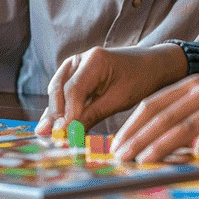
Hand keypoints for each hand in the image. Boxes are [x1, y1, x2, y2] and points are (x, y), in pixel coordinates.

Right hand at [35, 43, 188, 133]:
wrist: (152, 65)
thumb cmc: (139, 79)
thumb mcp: (119, 99)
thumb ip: (93, 114)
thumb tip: (69, 135)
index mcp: (94, 60)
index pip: (73, 90)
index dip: (66, 115)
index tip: (62, 136)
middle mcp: (80, 58)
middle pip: (59, 89)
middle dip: (55, 115)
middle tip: (53, 139)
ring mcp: (76, 64)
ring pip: (57, 90)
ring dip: (53, 113)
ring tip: (47, 135)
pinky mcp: (75, 73)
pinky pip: (62, 91)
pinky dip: (59, 108)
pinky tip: (52, 125)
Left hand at [110, 75, 198, 161]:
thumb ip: (186, 117)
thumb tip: (152, 141)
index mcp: (193, 83)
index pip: (153, 103)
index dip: (132, 124)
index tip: (117, 143)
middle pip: (161, 114)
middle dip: (136, 137)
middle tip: (119, 156)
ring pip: (179, 126)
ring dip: (156, 146)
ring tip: (140, 161)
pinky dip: (196, 150)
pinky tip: (186, 162)